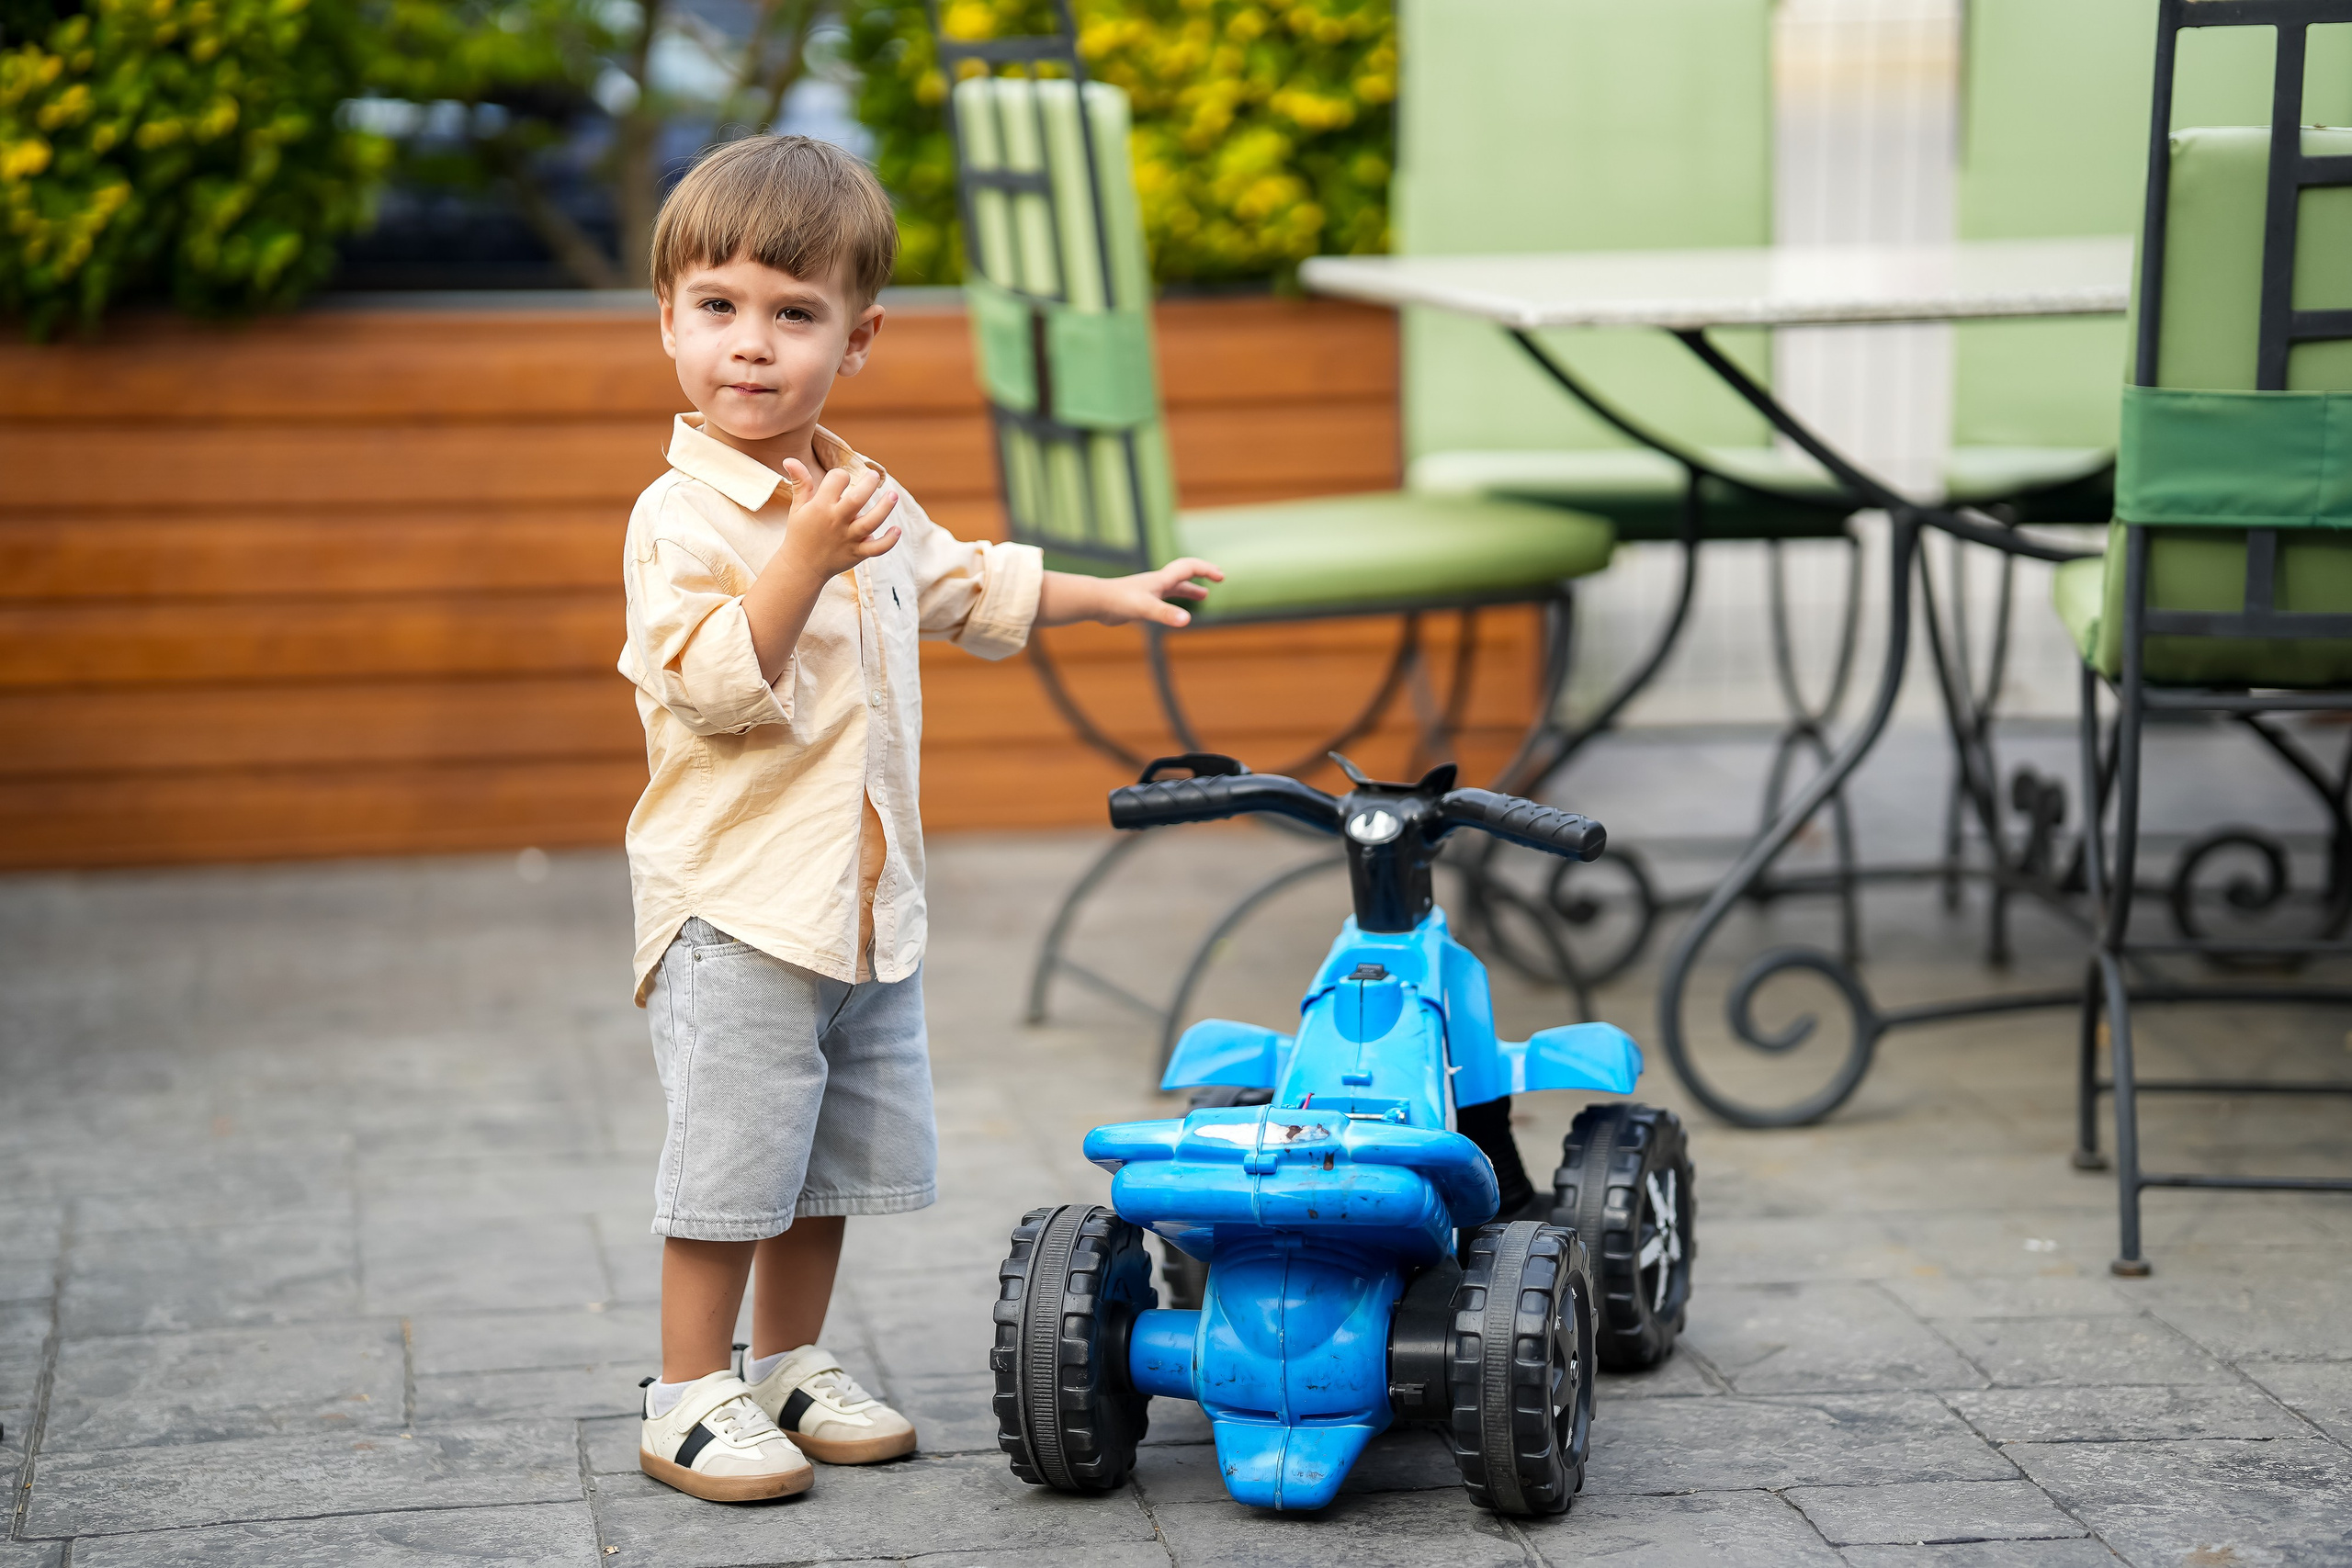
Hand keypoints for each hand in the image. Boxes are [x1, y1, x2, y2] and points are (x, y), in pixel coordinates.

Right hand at [778, 457, 901, 578]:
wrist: (801, 567)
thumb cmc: (800, 533)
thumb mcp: (797, 507)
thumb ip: (800, 482)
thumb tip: (790, 459)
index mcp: (820, 506)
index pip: (836, 480)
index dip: (840, 475)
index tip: (840, 480)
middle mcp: (836, 521)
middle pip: (857, 499)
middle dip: (869, 484)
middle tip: (874, 476)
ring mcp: (848, 538)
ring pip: (871, 522)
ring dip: (885, 508)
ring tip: (893, 495)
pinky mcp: (857, 553)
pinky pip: (877, 548)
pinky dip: (889, 540)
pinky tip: (897, 529)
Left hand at [1061, 557, 1225, 627]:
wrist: (1095, 601)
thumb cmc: (1118, 601)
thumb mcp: (1145, 609)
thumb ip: (1166, 614)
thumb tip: (1186, 620)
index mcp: (1161, 580)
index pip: (1189, 567)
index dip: (1206, 569)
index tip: (1221, 576)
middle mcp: (1157, 583)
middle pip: (1184, 573)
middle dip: (1202, 574)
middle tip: (1218, 577)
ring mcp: (1149, 592)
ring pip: (1174, 587)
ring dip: (1190, 589)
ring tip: (1203, 595)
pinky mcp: (1141, 602)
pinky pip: (1163, 599)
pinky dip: (1174, 602)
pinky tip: (1174, 612)